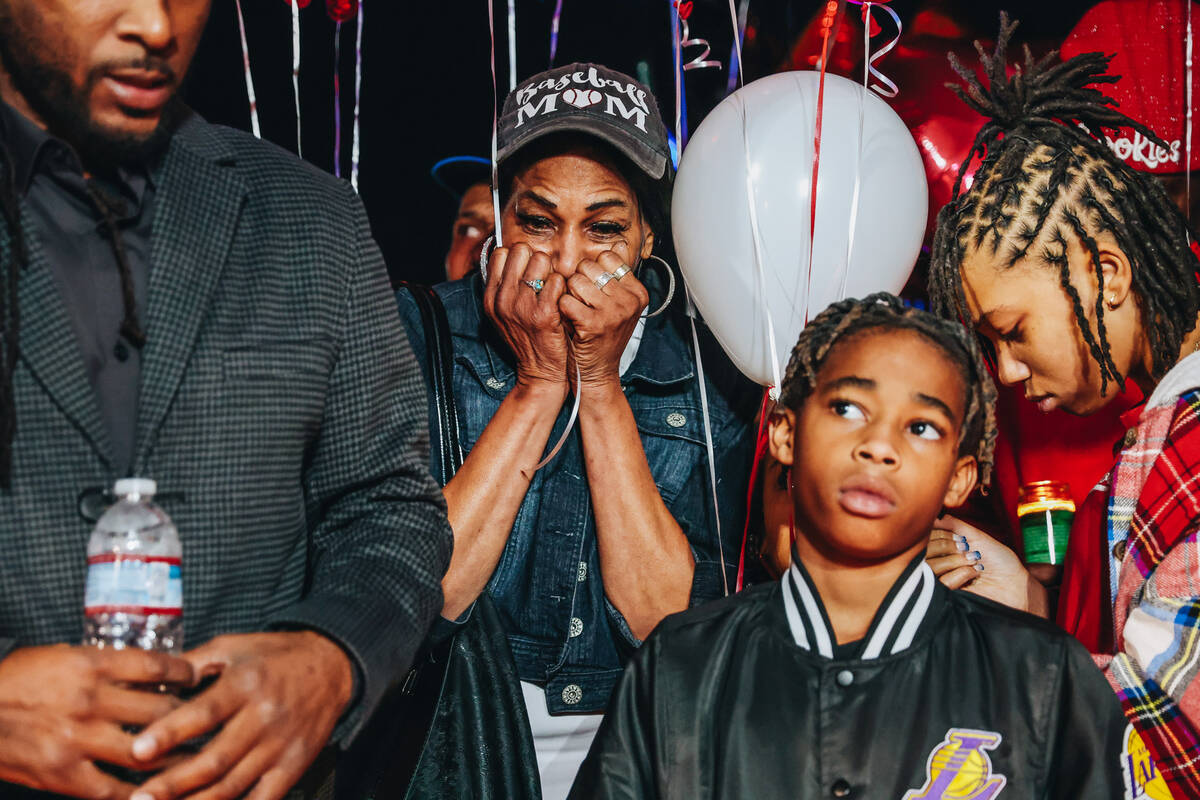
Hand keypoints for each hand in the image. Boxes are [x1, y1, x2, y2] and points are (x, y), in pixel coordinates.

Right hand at [0, 644, 190, 797]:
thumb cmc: (15, 681)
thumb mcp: (60, 656)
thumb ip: (104, 665)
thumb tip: (151, 672)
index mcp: (91, 665)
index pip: (158, 668)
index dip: (187, 674)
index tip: (199, 679)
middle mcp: (90, 701)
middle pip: (162, 712)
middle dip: (190, 720)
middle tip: (207, 725)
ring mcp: (77, 740)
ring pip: (147, 754)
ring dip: (176, 759)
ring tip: (196, 761)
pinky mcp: (63, 775)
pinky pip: (112, 791)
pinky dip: (138, 793)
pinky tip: (156, 792)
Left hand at [129, 631, 353, 799]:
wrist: (332, 666)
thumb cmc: (275, 655)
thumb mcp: (233, 646)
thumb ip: (192, 663)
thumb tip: (149, 682)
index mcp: (247, 684)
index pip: (205, 713)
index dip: (170, 732)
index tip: (137, 750)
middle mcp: (264, 717)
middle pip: (215, 758)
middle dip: (172, 783)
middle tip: (137, 798)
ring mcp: (280, 745)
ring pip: (232, 785)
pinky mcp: (294, 766)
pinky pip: (263, 799)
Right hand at [483, 242, 569, 389]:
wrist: (539, 372)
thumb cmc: (526, 339)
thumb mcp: (504, 314)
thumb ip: (504, 286)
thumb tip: (511, 254)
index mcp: (490, 297)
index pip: (502, 253)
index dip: (519, 256)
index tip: (528, 270)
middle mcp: (502, 299)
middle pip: (521, 250)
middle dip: (536, 259)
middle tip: (543, 277)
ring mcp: (522, 306)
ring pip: (541, 260)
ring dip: (551, 270)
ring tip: (553, 288)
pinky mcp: (544, 314)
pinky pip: (557, 279)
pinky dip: (563, 285)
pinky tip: (562, 299)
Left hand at [559, 248, 648, 387]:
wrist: (598, 374)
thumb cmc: (602, 337)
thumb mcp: (617, 305)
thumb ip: (617, 275)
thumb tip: (619, 243)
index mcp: (637, 292)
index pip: (607, 257)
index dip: (592, 271)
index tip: (593, 291)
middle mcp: (629, 300)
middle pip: (589, 266)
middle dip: (578, 282)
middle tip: (582, 304)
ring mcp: (613, 313)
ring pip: (575, 281)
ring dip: (568, 295)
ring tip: (575, 313)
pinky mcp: (593, 324)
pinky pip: (565, 299)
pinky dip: (561, 309)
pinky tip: (569, 321)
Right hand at [926, 515, 1048, 616]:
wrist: (1014, 583)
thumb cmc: (999, 561)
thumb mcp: (977, 537)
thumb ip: (954, 525)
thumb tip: (935, 516)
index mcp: (944, 549)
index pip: (925, 538)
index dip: (941, 535)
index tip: (962, 538)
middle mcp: (939, 563)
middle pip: (923, 551)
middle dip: (947, 547)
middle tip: (967, 549)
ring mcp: (941, 581)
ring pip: (931, 567)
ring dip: (955, 561)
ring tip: (973, 563)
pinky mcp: (946, 596)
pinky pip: (942, 582)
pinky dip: (961, 574)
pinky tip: (973, 575)